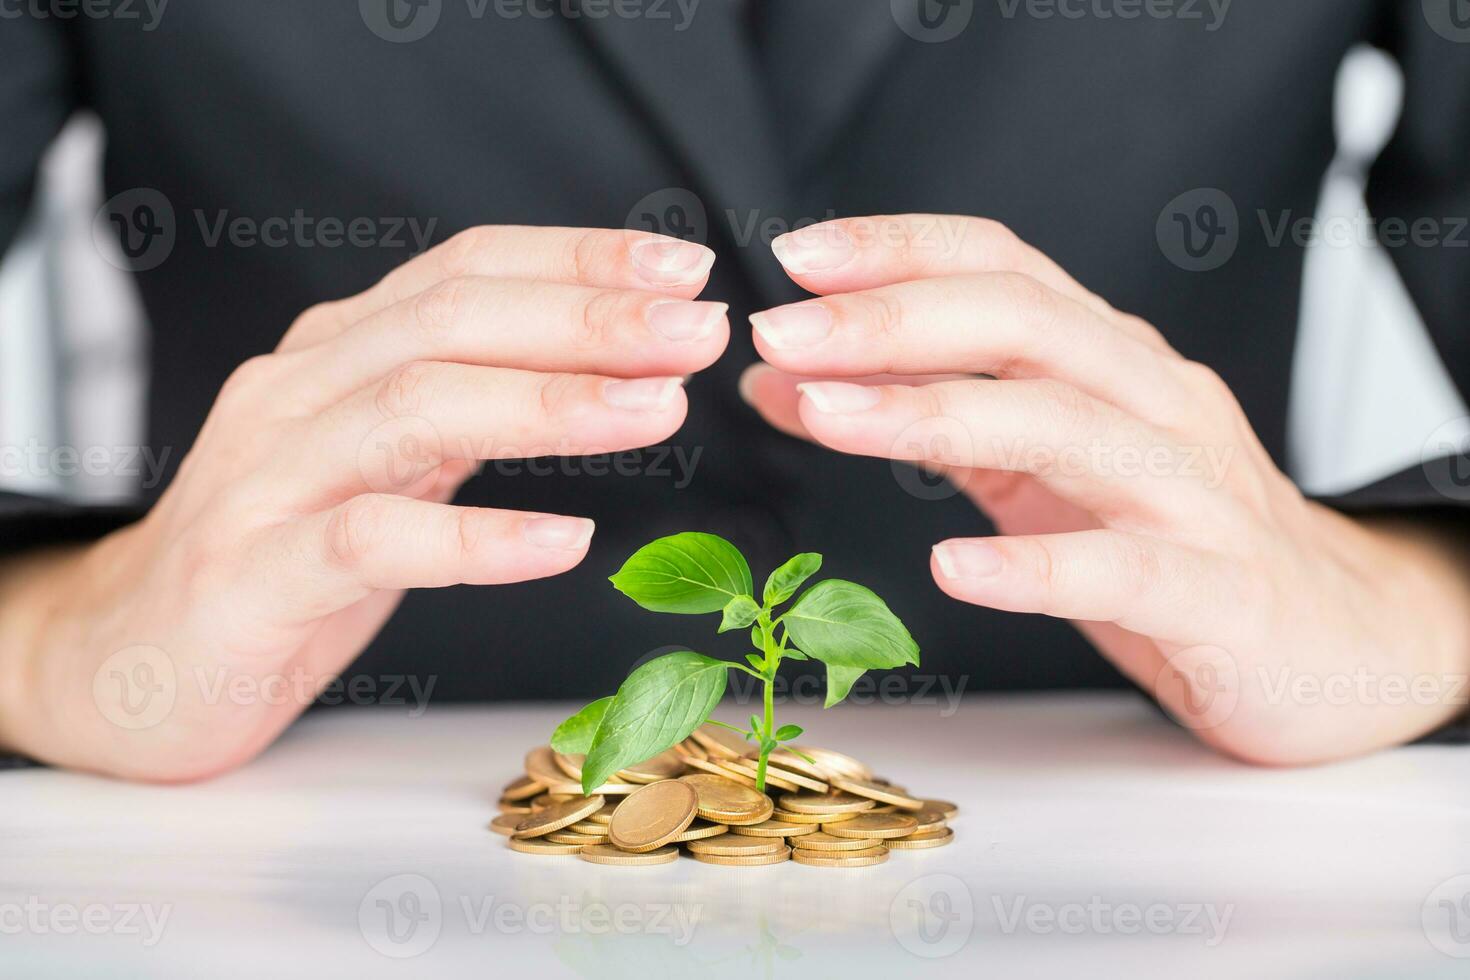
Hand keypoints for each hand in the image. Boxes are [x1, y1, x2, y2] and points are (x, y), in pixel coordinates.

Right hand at [0, 226, 727, 779]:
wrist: (130, 656)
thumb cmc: (282, 555)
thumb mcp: (384, 462)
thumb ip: (468, 407)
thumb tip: (608, 366)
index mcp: (338, 355)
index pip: (464, 271)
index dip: (577, 261)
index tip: (683, 271)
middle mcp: (300, 393)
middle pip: (450, 322)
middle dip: (586, 318)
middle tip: (696, 330)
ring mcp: (270, 480)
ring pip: (415, 409)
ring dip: (550, 403)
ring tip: (659, 410)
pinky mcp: (253, 575)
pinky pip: (369, 540)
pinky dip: (474, 536)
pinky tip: (564, 539)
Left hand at [741, 214, 1469, 763]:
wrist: (1336, 639)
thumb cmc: (1170, 538)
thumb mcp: (1034, 467)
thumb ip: (923, 417)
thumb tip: (783, 381)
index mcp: (1107, 359)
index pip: (1002, 265)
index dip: (898, 249)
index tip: (795, 257)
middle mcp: (1153, 400)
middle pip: (1024, 322)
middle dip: (891, 318)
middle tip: (782, 330)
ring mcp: (1192, 491)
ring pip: (1065, 424)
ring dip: (933, 411)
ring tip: (824, 416)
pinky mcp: (1218, 591)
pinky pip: (1122, 568)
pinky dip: (1034, 564)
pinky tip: (953, 567)